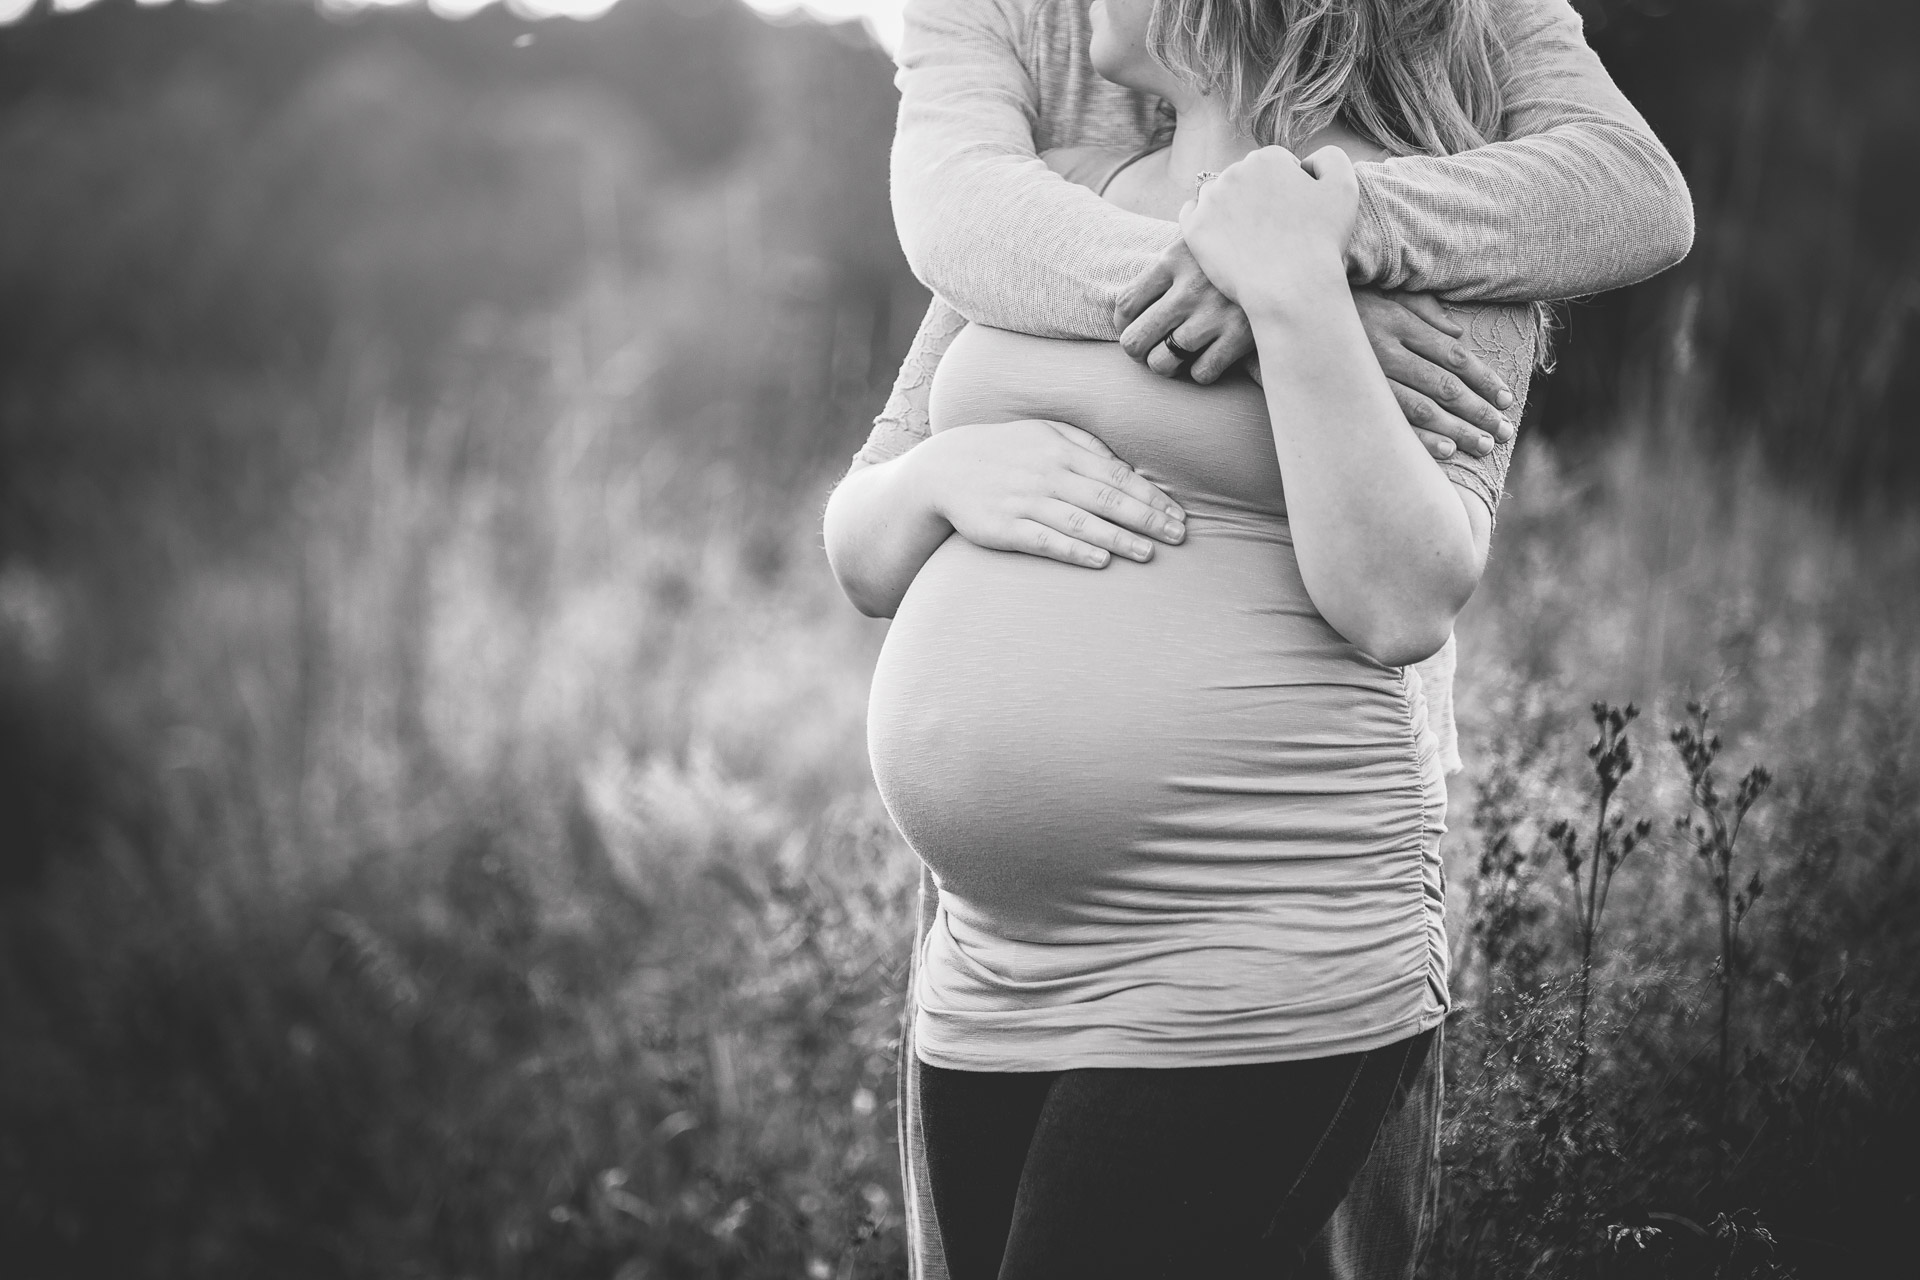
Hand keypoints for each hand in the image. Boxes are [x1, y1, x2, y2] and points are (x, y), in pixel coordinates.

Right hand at [921, 419, 1185, 567]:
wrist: (943, 469)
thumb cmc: (1005, 451)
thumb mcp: (1043, 432)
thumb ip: (1085, 445)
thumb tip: (1126, 465)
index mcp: (1062, 449)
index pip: (1117, 474)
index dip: (1151, 495)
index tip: (1178, 514)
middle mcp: (1047, 473)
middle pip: (1106, 497)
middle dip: (1146, 517)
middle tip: (1179, 535)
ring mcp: (1025, 501)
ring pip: (1081, 521)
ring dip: (1118, 538)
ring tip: (1149, 553)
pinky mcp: (1004, 527)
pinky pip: (1046, 541)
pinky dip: (1074, 551)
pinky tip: (1101, 561)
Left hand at [1114, 240, 1255, 384]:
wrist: (1295, 251)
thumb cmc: (1243, 246)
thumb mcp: (1206, 234)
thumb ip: (1176, 250)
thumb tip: (1141, 274)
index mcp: (1175, 259)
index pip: (1125, 304)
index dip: (1123, 323)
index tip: (1132, 325)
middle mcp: (1189, 290)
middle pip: (1134, 341)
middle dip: (1137, 351)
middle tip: (1148, 348)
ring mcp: (1213, 316)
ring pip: (1162, 363)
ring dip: (1165, 365)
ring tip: (1175, 357)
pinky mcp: (1240, 338)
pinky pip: (1201, 373)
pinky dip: (1200, 371)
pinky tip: (1209, 358)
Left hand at [1179, 145, 1358, 311]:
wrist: (1292, 287)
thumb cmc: (1322, 241)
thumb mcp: (1344, 187)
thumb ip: (1330, 157)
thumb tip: (1306, 161)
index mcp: (1268, 158)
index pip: (1275, 168)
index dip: (1288, 191)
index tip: (1294, 216)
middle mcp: (1235, 171)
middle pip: (1244, 181)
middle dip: (1256, 200)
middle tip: (1273, 232)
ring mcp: (1211, 200)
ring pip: (1217, 196)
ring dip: (1229, 210)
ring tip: (1248, 238)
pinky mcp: (1194, 229)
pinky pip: (1191, 214)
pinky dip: (1203, 222)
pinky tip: (1220, 238)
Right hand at [1354, 290, 1516, 458]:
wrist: (1282, 319)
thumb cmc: (1339, 308)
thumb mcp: (1383, 296)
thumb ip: (1423, 310)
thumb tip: (1458, 331)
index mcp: (1399, 323)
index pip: (1454, 356)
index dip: (1484, 380)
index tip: (1507, 399)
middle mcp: (1386, 350)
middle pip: (1444, 385)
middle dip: (1479, 410)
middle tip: (1504, 431)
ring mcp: (1365, 376)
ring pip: (1422, 408)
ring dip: (1457, 430)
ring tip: (1484, 446)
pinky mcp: (1347, 398)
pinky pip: (1388, 422)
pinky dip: (1419, 439)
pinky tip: (1446, 452)